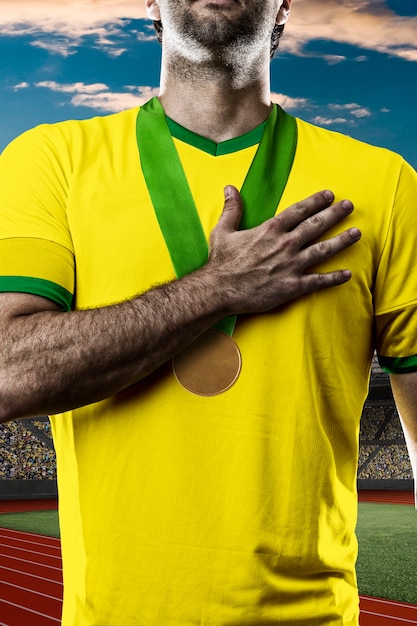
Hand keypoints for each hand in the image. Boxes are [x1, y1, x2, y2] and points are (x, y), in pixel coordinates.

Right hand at [206, 186, 360, 313]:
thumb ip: (231, 209)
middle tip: (349, 206)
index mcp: (271, 229)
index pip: (299, 211)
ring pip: (323, 250)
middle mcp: (285, 244)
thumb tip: (230, 188)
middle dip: (335, 214)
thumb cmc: (221, 262)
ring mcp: (291, 265)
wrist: (219, 290)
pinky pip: (318, 281)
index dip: (316, 201)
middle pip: (316, 225)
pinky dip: (334, 278)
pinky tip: (347, 274)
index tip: (329, 195)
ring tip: (356, 233)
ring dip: (342, 241)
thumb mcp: (223, 231)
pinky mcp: (292, 286)